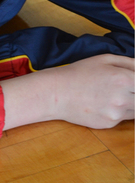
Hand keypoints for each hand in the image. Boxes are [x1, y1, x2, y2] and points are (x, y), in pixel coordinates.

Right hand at [3, 54, 134, 129]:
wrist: (56, 93)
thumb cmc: (78, 73)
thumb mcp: (104, 59)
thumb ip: (130, 62)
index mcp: (124, 78)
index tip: (132, 83)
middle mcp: (123, 97)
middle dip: (134, 93)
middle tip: (123, 90)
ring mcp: (117, 112)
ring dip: (131, 103)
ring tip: (112, 95)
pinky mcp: (110, 123)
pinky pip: (124, 118)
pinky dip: (119, 111)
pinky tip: (103, 104)